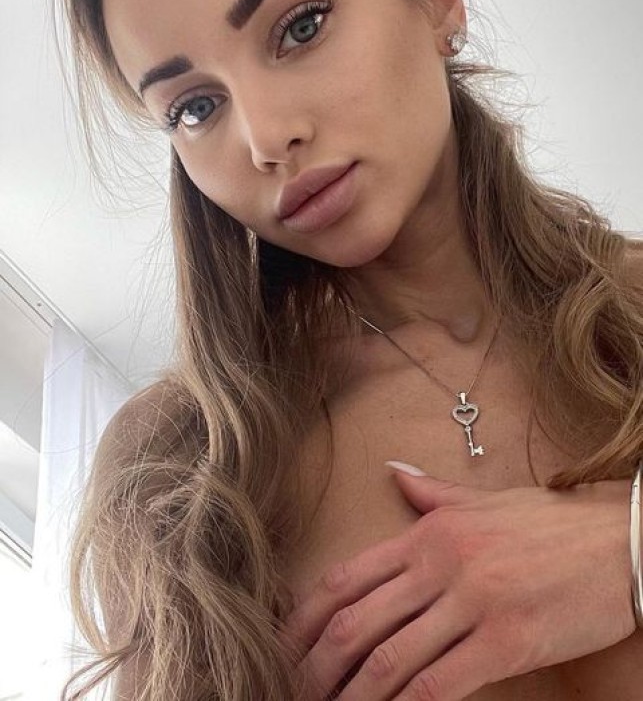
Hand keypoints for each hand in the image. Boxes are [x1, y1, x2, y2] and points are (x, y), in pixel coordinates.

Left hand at [277, 470, 634, 699]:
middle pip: (356, 623)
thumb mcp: (484, 499)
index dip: (305, 617)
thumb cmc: (550, 523)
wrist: (618, 542)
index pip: (347, 577)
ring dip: (352, 696)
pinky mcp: (505, 641)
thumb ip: (431, 492)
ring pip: (390, 660)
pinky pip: (440, 684)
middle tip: (295, 691)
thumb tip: (392, 472)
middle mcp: (441, 564)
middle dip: (317, 666)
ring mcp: (472, 603)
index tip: (283, 646)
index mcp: (429, 533)